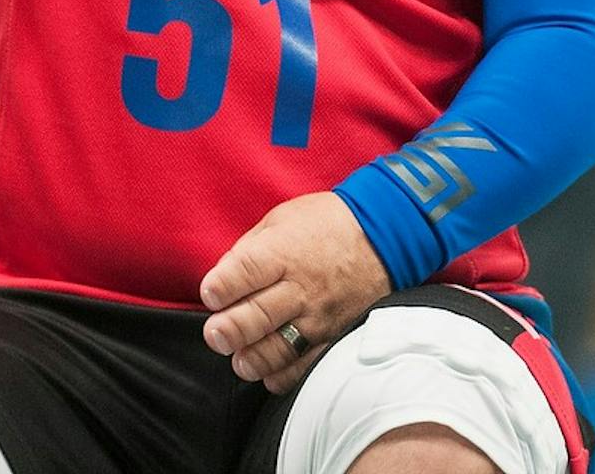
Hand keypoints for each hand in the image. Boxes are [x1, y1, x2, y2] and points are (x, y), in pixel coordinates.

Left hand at [199, 192, 390, 393]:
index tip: (210, 295)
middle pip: (256, 316)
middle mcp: (301, 288)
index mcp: (283, 252)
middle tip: (215, 335)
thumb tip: (223, 276)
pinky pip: (305, 366)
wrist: (384, 236)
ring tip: (238, 358)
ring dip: (251, 359)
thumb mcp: (281, 219)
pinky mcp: (334, 337)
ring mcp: (319, 317)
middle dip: (228, 330)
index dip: (221, 287)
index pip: (244, 272)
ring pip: (278, 349)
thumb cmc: (326, 224)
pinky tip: (267, 372)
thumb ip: (249, 249)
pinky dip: (282, 375)